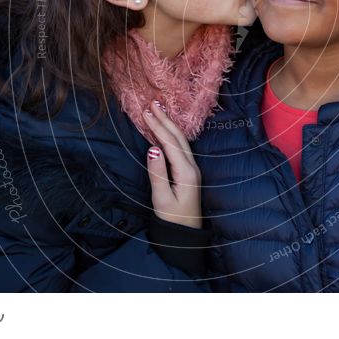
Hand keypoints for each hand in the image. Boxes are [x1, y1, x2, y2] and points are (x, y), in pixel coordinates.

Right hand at [143, 99, 202, 228]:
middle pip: (178, 137)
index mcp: (186, 172)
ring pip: (181, 141)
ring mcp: (192, 169)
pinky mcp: (189, 173)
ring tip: (159, 111)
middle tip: (153, 103)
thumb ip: (157, 173)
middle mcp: (192, 167)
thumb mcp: (161, 199)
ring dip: (169, 125)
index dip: (158, 127)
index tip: (146, 112)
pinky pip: (180, 148)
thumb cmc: (173, 220)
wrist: (187, 236)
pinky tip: (165, 130)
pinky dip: (171, 135)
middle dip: (165, 120)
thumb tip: (152, 148)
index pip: (170, 143)